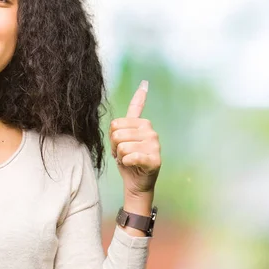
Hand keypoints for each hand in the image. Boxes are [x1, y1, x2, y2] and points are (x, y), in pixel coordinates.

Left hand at [109, 80, 161, 196]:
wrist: (136, 183)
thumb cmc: (128, 160)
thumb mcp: (122, 139)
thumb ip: (124, 122)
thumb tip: (143, 86)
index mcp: (142, 124)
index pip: (129, 112)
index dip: (130, 110)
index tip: (144, 84)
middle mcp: (150, 131)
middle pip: (117, 132)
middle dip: (114, 146)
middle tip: (122, 154)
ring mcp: (154, 145)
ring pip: (122, 145)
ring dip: (120, 156)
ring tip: (127, 160)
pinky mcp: (155, 160)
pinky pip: (131, 156)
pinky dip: (126, 163)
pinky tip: (132, 164)